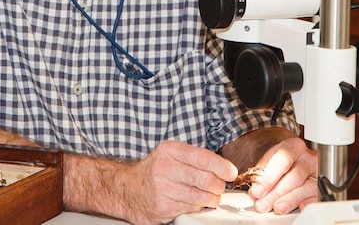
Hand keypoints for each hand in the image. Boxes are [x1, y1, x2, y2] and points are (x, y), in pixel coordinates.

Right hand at [116, 141, 238, 224]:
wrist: (127, 189)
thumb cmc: (154, 171)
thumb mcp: (170, 155)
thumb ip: (195, 158)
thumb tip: (224, 166)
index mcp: (170, 150)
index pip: (204, 158)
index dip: (222, 167)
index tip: (231, 172)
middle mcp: (165, 168)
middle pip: (206, 179)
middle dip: (218, 185)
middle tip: (218, 186)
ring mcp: (163, 189)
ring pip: (202, 197)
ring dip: (211, 198)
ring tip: (209, 196)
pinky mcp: (163, 207)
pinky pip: (192, 208)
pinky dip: (198, 207)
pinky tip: (194, 202)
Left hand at [246, 136, 317, 214]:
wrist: (296, 160)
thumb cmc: (282, 161)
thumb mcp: (269, 161)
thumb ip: (261, 175)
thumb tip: (255, 192)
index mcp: (293, 147)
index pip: (282, 160)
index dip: (269, 177)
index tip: (257, 191)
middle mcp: (308, 158)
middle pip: (294, 176)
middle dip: (276, 193)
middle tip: (263, 204)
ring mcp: (318, 173)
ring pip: (307, 187)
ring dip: (290, 200)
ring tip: (277, 208)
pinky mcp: (322, 186)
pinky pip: (318, 196)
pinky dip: (308, 202)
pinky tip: (299, 206)